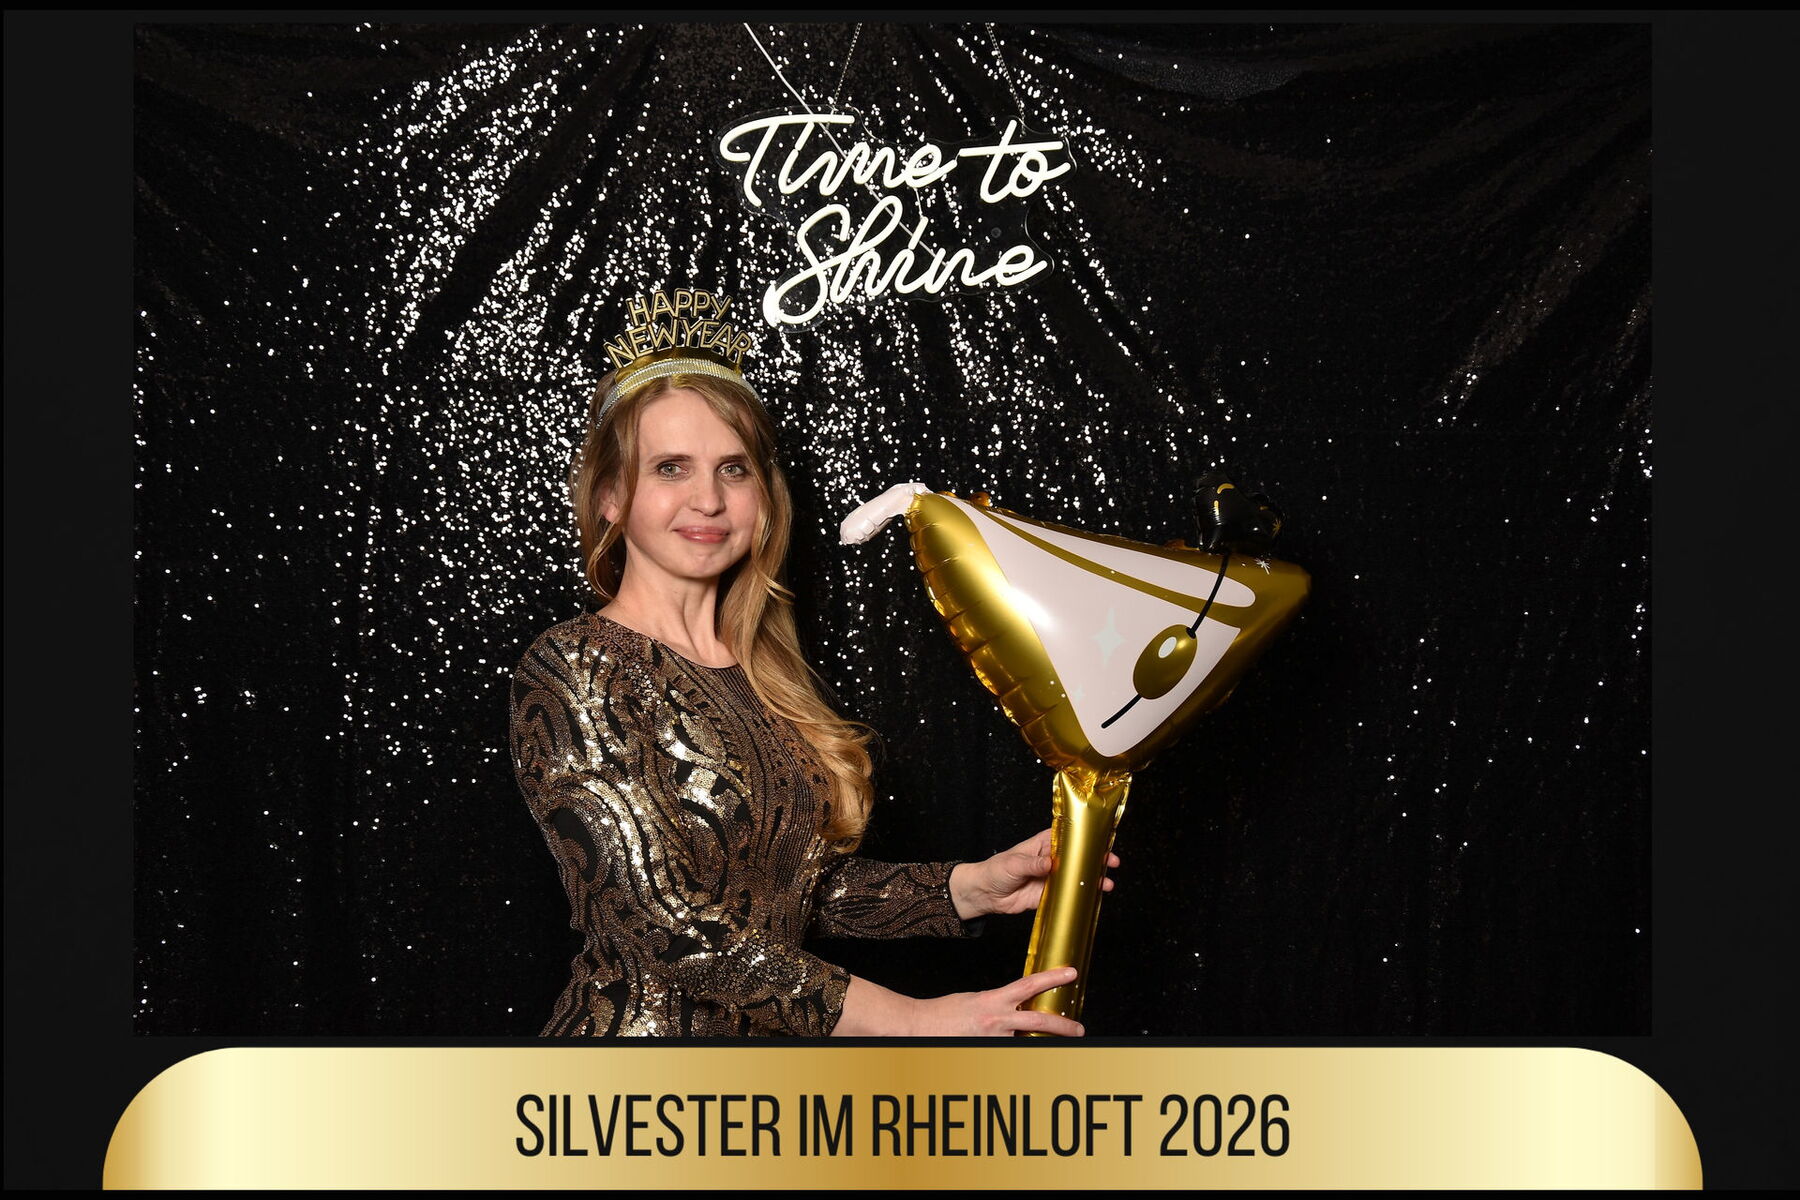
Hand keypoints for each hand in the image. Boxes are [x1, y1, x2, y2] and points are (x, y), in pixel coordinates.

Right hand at [910, 967, 1085, 1036]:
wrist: (919, 1026)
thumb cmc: (943, 1013)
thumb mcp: (974, 1000)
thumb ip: (997, 1004)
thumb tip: (1016, 1007)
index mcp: (993, 1000)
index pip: (1029, 985)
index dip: (1052, 978)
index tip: (1070, 973)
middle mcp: (997, 1019)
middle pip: (1039, 1021)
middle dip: (1063, 1026)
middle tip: (1078, 1029)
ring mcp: (993, 1038)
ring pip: (1027, 1042)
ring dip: (1037, 1043)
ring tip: (1052, 1045)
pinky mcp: (987, 1050)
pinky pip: (1010, 1052)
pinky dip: (1016, 1049)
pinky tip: (1014, 1049)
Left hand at [949, 829, 1120, 919]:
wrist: (985, 894)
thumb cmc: (996, 870)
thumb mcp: (1014, 864)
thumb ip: (1032, 864)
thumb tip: (1049, 863)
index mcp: (1043, 844)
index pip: (1068, 837)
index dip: (1086, 838)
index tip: (1103, 840)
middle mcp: (1051, 859)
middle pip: (1078, 857)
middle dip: (1096, 859)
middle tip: (1112, 863)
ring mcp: (1052, 877)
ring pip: (1077, 877)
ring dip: (1093, 880)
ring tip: (1107, 884)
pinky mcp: (1049, 895)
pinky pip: (1068, 895)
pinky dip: (1081, 896)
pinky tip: (1094, 898)